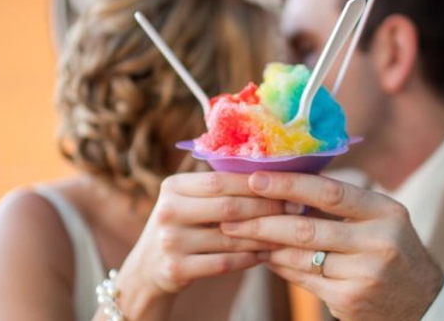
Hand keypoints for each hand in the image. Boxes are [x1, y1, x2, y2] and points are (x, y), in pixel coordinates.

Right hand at [118, 172, 285, 298]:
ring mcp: (169, 242)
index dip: (256, 183)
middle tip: (296, 209)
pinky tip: (266, 255)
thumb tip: (271, 175)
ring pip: (230, 238)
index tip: (287, 186)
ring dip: (263, 236)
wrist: (147, 269)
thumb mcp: (187, 201)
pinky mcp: (175, 269)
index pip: (221, 180)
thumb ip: (217, 189)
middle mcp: (167, 211)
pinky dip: (249, 259)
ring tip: (287, 233)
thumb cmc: (181, 227)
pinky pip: (224, 263)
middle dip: (267, 208)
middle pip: (229, 207)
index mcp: (173, 186)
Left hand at [220, 172, 443, 320]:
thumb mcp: (379, 220)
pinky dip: (279, 266)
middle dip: (262, 221)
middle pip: (307, 228)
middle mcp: (379, 242)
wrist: (421, 302)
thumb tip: (283, 189)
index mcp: (386, 211)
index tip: (255, 178)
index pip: (329, 193)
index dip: (288, 185)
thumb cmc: (392, 251)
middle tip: (230, 214)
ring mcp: (365, 275)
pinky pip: (303, 279)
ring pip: (300, 256)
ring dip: (265, 245)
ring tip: (239, 233)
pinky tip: (264, 256)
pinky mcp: (351, 300)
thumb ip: (340, 205)